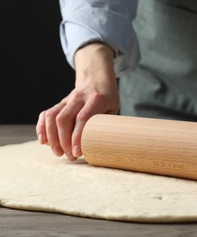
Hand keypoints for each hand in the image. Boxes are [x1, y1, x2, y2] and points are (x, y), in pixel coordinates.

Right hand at [36, 43, 118, 160]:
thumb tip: (103, 147)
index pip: (83, 118)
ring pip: (53, 116)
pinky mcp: (59, 103)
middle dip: (64, 141)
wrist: (97, 80)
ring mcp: (67, 99)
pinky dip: (42, 128)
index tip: (77, 152)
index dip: (78, 136)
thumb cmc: (108, 100)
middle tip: (70, 157)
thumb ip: (107, 124)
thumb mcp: (114, 109)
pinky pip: (46, 114)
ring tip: (58, 153)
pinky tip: (44, 142)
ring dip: (52, 137)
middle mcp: (79, 97)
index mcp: (96, 99)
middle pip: (64, 118)